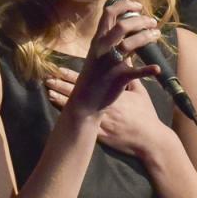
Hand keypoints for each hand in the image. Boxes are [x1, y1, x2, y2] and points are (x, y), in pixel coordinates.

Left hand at [46, 67, 173, 158]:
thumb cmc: (146, 116)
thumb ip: (132, 75)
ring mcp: (100, 121)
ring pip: (77, 110)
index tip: (59, 69)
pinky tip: (60, 116)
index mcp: (111, 93)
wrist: (149, 139)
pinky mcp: (100, 135)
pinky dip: (69, 120)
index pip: (88, 82)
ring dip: (62, 100)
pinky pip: (81, 126)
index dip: (72, 76)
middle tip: (47, 79)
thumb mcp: (140, 93)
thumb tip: (127, 58)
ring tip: (48, 92)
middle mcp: (103, 105)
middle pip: (78, 94)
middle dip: (61, 86)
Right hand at [63, 0, 161, 119]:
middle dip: (140, 20)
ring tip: (157, 33)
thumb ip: (112, 40)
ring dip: (147, 36)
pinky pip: (136, 72)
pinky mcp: (118, 78)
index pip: (109, 13)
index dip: (125, 5)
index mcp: (98, 40)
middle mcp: (102, 49)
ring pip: (130, 44)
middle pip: (122, 25)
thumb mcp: (98, 54)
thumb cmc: (94, 76)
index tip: (138, 5)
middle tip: (152, 21)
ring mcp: (110, 63)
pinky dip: (148, 70)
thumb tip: (130, 28)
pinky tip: (157, 68)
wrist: (85, 101)